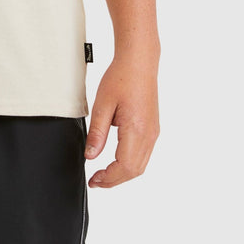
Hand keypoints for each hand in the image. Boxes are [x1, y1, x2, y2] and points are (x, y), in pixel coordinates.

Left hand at [84, 53, 158, 187]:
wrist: (139, 63)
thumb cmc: (121, 78)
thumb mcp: (102, 105)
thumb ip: (97, 133)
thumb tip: (91, 156)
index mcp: (136, 129)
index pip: (124, 167)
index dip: (108, 178)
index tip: (94, 180)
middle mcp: (149, 134)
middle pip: (134, 171)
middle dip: (114, 180)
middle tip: (96, 181)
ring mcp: (153, 132)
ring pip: (140, 165)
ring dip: (123, 174)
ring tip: (104, 174)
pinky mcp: (153, 129)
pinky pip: (144, 155)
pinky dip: (130, 165)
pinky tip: (116, 161)